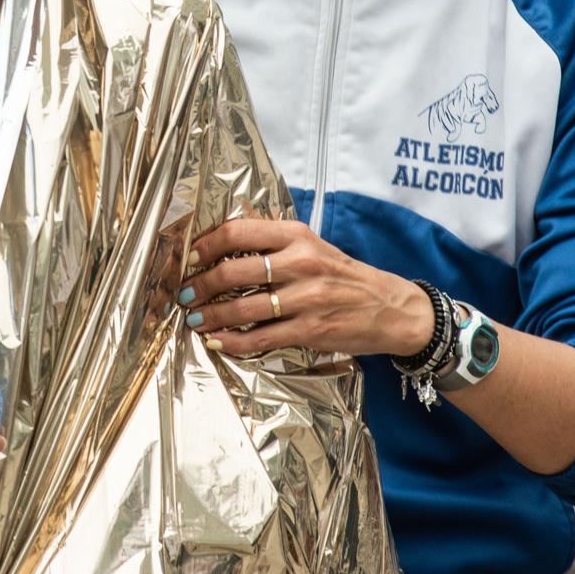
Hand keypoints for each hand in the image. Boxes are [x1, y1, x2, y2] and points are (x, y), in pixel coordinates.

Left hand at [176, 216, 434, 359]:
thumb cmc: (343, 276)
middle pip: (233, 271)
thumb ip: (273, 243)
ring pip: (242, 308)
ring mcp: (306, 298)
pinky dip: (232, 342)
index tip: (189, 258)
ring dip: (210, 316)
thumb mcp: (312, 245)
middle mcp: (300, 263)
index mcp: (297, 235)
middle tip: (184, 293)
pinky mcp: (310, 329)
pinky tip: (217, 341)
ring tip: (194, 318)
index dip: (205, 246)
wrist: (390, 307)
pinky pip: (260, 338)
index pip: (238, 232)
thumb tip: (222, 243)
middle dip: (200, 285)